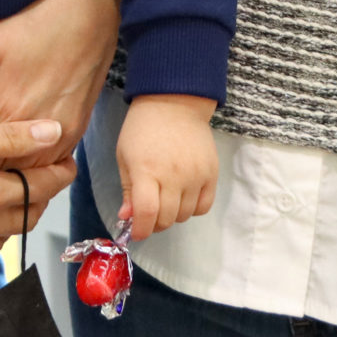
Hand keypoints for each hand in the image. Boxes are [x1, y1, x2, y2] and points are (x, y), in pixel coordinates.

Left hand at [0, 0, 118, 167]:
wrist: (88, 15)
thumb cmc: (34, 27)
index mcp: (6, 112)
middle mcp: (35, 132)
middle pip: (9, 175)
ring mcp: (61, 134)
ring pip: (35, 175)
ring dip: (18, 176)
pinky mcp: (79, 130)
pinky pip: (57, 163)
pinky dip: (41, 167)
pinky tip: (26, 162)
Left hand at [114, 94, 215, 238]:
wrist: (173, 103)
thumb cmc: (142, 129)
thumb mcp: (125, 156)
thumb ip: (127, 190)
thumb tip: (127, 218)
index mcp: (146, 170)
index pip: (147, 213)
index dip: (140, 230)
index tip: (135, 233)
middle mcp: (173, 175)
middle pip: (167, 218)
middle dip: (154, 223)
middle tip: (148, 214)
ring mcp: (195, 175)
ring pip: (185, 215)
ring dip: (172, 215)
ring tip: (165, 200)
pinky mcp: (212, 174)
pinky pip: (204, 206)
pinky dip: (192, 209)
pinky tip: (183, 197)